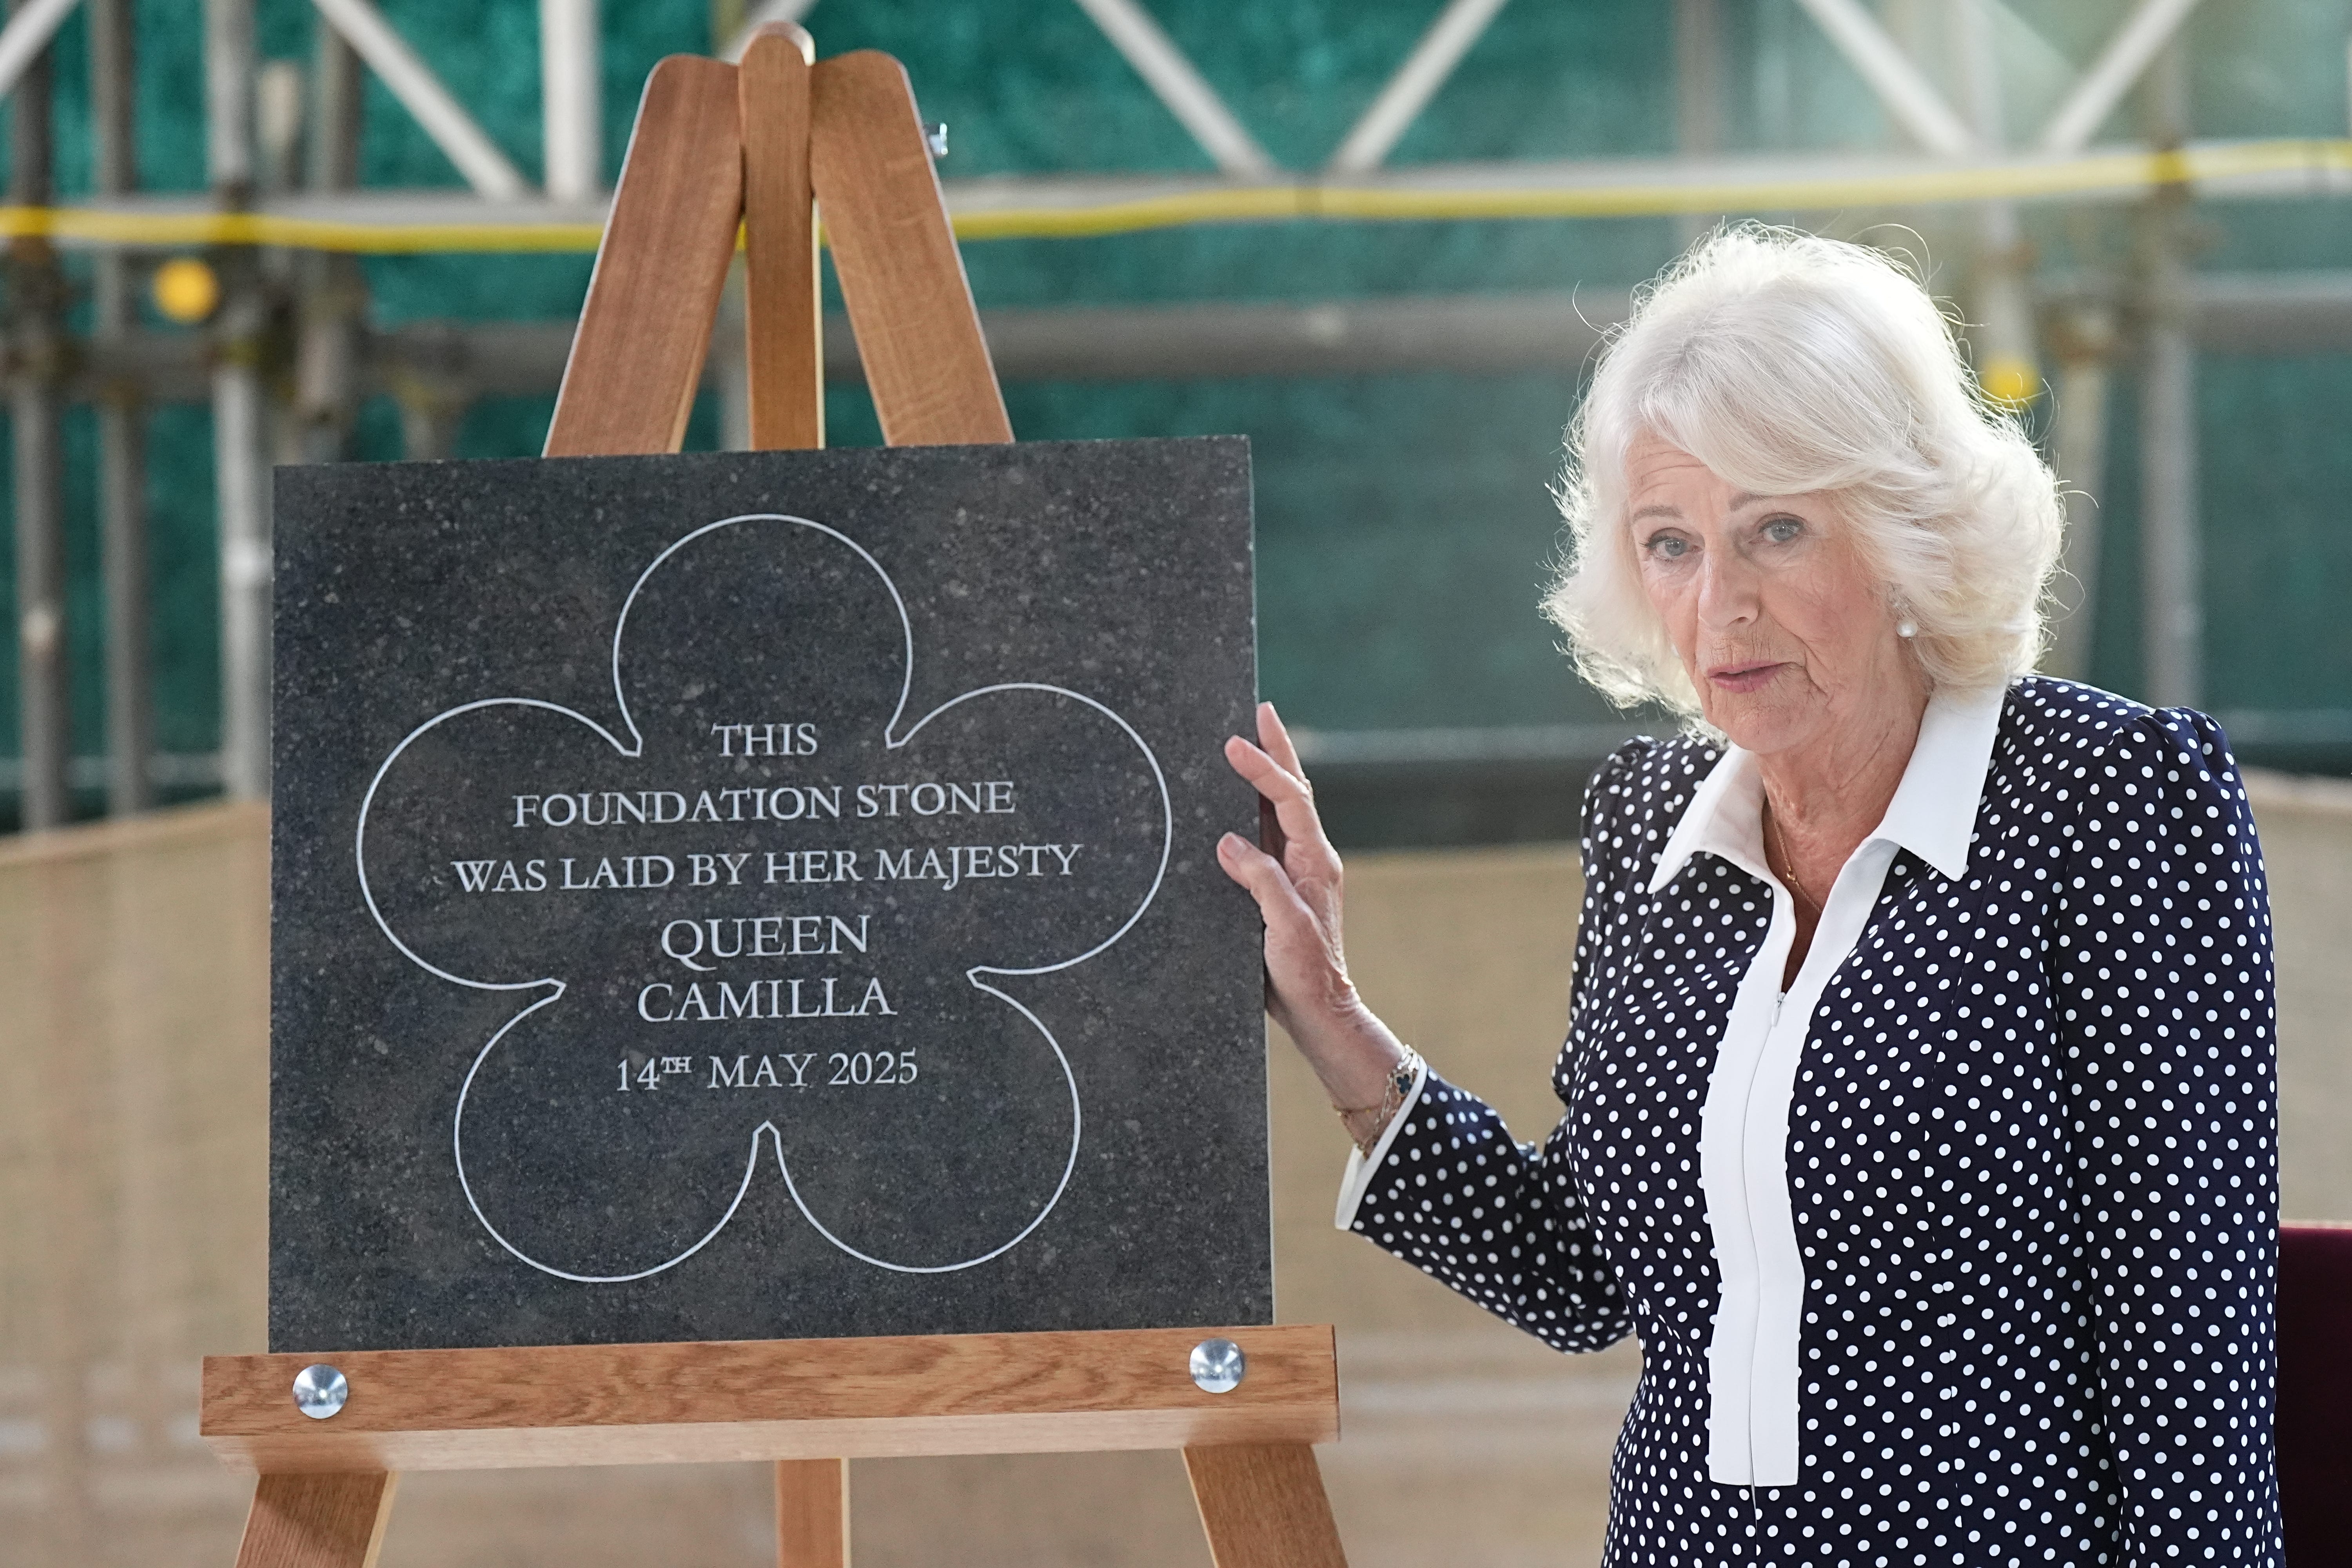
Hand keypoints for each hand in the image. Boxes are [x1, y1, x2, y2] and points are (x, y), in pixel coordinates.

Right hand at [1218, 702, 1405, 1113]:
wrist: (1318, 1009)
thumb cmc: (1305, 972)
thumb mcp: (1284, 926)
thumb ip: (1261, 881)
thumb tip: (1230, 843)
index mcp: (1315, 862)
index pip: (1290, 800)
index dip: (1263, 769)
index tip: (1235, 744)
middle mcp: (1309, 859)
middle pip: (1293, 792)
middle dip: (1277, 750)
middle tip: (1261, 711)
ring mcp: (1296, 872)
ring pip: (1280, 811)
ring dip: (1266, 774)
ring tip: (1250, 741)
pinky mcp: (1280, 887)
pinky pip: (1267, 836)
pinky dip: (1254, 809)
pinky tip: (1238, 803)